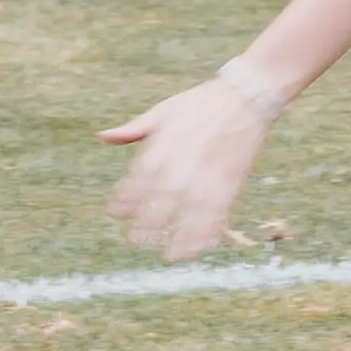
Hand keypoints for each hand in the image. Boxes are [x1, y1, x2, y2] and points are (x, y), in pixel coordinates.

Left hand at [101, 79, 269, 260]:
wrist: (247, 96)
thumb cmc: (202, 103)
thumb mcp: (165, 110)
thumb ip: (135, 128)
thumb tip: (103, 136)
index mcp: (166, 143)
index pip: (139, 178)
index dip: (125, 199)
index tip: (116, 212)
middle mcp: (186, 161)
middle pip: (162, 200)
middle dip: (147, 223)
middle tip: (135, 239)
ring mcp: (210, 173)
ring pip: (190, 211)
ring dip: (179, 235)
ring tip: (168, 253)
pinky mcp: (232, 181)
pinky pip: (220, 212)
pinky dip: (210, 231)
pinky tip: (199, 247)